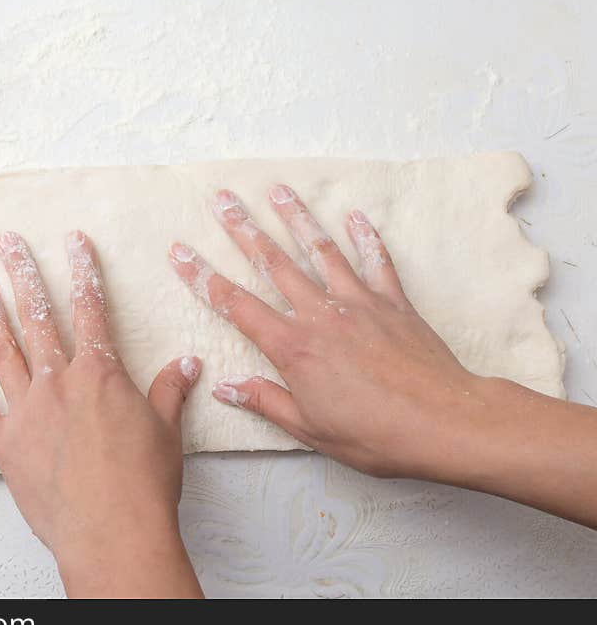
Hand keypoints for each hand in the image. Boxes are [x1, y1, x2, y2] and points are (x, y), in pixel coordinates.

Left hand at [0, 230, 203, 597]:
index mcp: (100, 374)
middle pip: (38, 319)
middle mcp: (59, 383)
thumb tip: (189, 363)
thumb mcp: (166, 431)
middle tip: (7, 244)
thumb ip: (171, 391)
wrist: (111, 531)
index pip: (90, 309)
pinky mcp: (6, 445)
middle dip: (23, 276)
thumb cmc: (143, 482)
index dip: (83, 272)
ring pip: (3, 352)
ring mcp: (27, 412)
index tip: (72, 242)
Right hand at [169, 186, 486, 480]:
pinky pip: (377, 262)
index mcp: (293, 347)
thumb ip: (266, 401)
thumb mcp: (310, 429)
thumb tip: (226, 387)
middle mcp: (321, 315)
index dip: (203, 277)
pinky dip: (366, 238)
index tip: (180, 253)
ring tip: (278, 191)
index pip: (236, 305)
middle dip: (243, 229)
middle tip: (222, 199)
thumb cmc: (374, 434)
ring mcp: (359, 303)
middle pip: (274, 263)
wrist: (443, 422)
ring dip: (297, 218)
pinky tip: (356, 216)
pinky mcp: (394, 303)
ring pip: (321, 251)